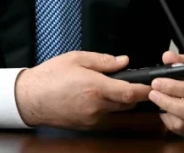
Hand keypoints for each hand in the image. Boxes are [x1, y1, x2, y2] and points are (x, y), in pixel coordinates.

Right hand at [14, 51, 151, 129]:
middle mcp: (96, 106)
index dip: (145, 90)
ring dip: (117, 100)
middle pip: (127, 103)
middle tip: (126, 80)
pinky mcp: (87, 125)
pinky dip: (105, 106)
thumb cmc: (51, 76)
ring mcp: (92, 119)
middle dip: (131, 93)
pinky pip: (104, 116)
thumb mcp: (77, 58)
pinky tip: (92, 96)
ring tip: (102, 86)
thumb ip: (103, 60)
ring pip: (116, 110)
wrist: (30, 98)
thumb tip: (123, 61)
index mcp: (96, 87)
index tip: (153, 85)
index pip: (130, 93)